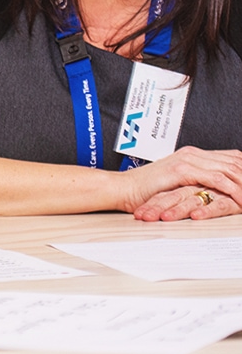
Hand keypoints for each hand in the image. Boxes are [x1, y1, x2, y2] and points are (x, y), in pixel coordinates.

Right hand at [119, 146, 241, 214]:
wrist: (123, 189)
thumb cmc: (145, 190)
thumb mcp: (175, 184)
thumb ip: (194, 181)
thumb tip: (212, 190)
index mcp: (192, 154)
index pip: (232, 156)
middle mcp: (192, 153)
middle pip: (235, 160)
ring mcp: (187, 160)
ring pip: (229, 169)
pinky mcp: (182, 171)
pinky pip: (216, 179)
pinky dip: (232, 189)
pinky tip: (240, 199)